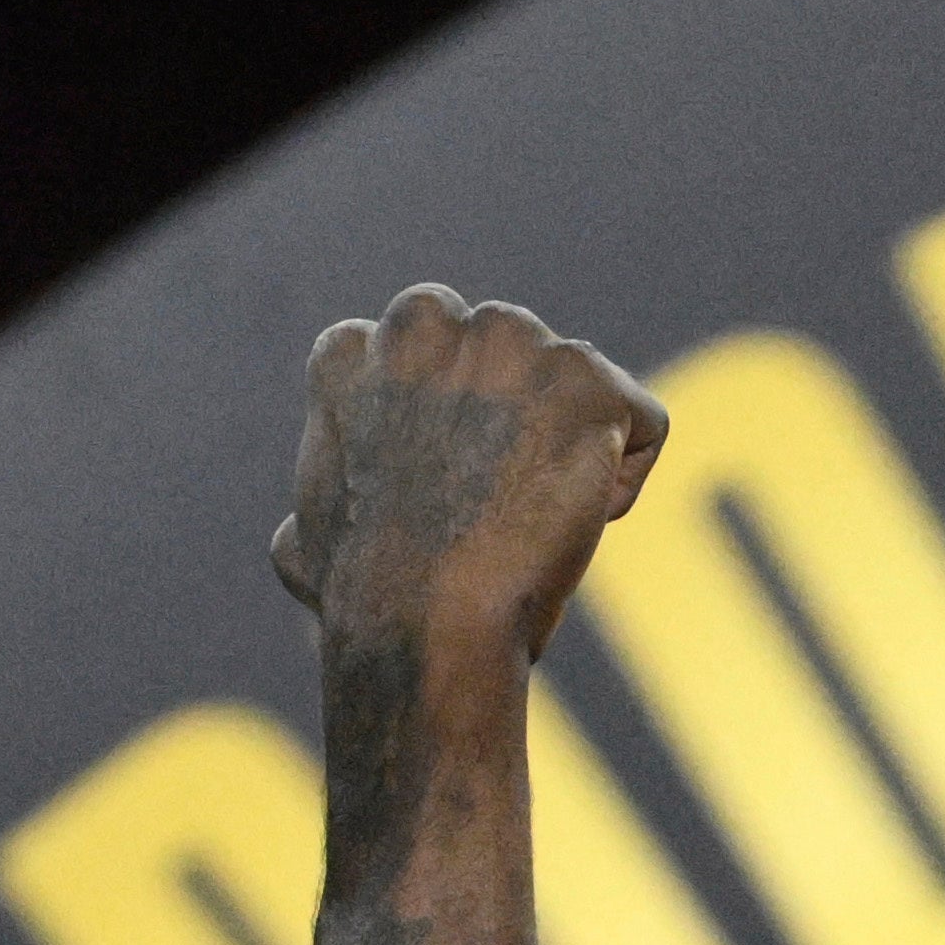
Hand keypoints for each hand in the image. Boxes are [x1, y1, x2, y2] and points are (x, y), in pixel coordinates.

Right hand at [269, 285, 669, 660]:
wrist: (424, 623)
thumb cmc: (366, 604)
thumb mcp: (307, 543)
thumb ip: (324, 498)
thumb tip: (300, 530)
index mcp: (353, 348)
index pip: (435, 362)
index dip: (454, 439)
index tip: (448, 496)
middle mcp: (427, 320)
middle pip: (513, 357)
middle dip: (521, 422)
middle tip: (498, 506)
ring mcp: (509, 341)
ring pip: (579, 388)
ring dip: (572, 455)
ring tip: (526, 519)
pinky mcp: (586, 378)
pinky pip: (644, 424)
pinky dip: (625, 482)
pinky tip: (572, 520)